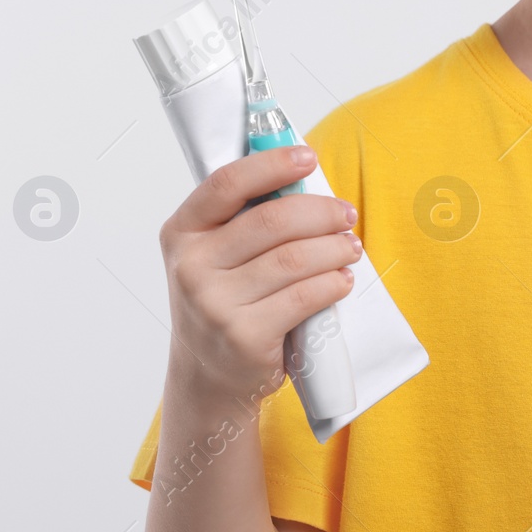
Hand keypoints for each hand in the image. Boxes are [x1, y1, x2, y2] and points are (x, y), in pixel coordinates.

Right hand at [158, 145, 361, 401]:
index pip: (227, 184)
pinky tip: (341, 279)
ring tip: (350, 246)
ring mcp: (215, 304)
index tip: (307, 156)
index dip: (271, 165)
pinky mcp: (245, 336)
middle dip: (321, 212)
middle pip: (272, 221)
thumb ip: (242, 218)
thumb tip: (301, 175)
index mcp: (182, 232)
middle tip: (345, 214)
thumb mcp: (212, 255)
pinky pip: (304, 297)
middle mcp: (192, 266)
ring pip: (294, 259)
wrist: (207, 375)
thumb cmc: (221, 300)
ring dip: (334, 247)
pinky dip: (333, 283)